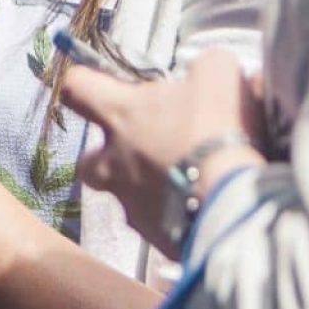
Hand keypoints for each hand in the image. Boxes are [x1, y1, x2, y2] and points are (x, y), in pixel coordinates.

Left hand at [58, 48, 265, 256]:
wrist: (231, 200)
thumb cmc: (214, 128)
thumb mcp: (216, 75)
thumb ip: (205, 68)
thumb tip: (206, 73)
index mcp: (120, 115)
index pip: (77, 88)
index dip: (82, 82)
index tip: (91, 82)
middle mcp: (113, 164)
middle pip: (88, 161)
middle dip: (107, 157)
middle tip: (143, 151)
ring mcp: (131, 207)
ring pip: (125, 197)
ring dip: (148, 190)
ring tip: (187, 185)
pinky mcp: (157, 240)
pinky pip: (160, 227)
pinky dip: (177, 218)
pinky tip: (205, 209)